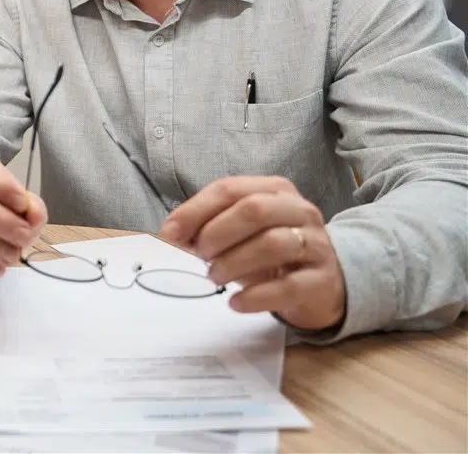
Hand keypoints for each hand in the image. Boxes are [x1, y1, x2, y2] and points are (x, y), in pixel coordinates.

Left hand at [160, 176, 346, 330]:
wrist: (324, 285)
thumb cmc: (272, 254)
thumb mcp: (239, 234)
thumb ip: (206, 229)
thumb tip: (171, 233)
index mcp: (275, 190)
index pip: (229, 189)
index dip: (194, 211)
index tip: (169, 234)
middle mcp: (299, 211)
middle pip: (254, 210)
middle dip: (217, 232)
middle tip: (200, 255)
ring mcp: (315, 245)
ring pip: (272, 244)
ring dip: (233, 262)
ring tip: (215, 277)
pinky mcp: (322, 281)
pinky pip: (287, 286)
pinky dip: (255, 296)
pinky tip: (235, 303)